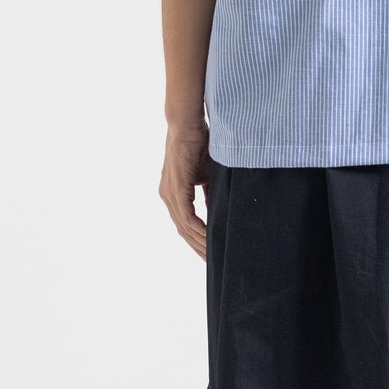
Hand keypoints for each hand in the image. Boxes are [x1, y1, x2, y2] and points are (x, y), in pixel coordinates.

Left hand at [160, 121, 210, 258]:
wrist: (189, 124)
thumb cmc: (200, 143)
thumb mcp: (208, 175)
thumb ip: (211, 193)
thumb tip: (221, 210)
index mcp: (173, 193)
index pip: (184, 224)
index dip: (196, 240)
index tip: (210, 253)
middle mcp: (167, 196)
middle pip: (182, 231)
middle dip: (198, 248)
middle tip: (213, 264)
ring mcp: (170, 194)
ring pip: (184, 228)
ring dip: (200, 243)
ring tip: (214, 257)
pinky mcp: (176, 189)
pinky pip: (187, 218)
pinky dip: (199, 231)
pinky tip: (211, 240)